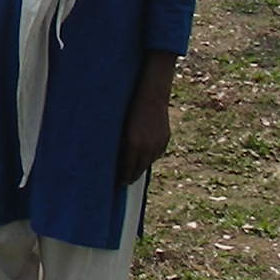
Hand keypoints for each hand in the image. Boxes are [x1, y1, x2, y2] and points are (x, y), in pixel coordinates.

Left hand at [118, 67, 174, 181]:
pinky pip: (156, 154)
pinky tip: (143, 157)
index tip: (116, 184)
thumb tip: (114, 159)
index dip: (122, 179)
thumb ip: (119, 144)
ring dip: (140, 168)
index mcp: (132, 144)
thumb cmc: (129, 107)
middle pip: (138, 170)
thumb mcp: (121, 127)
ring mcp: (157, 144)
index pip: (127, 169)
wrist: (152, 95)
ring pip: (148, 163)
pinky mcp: (165, 140)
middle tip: (123, 182)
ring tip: (132, 172)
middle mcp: (146, 147)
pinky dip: (149, 157)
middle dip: (130, 177)